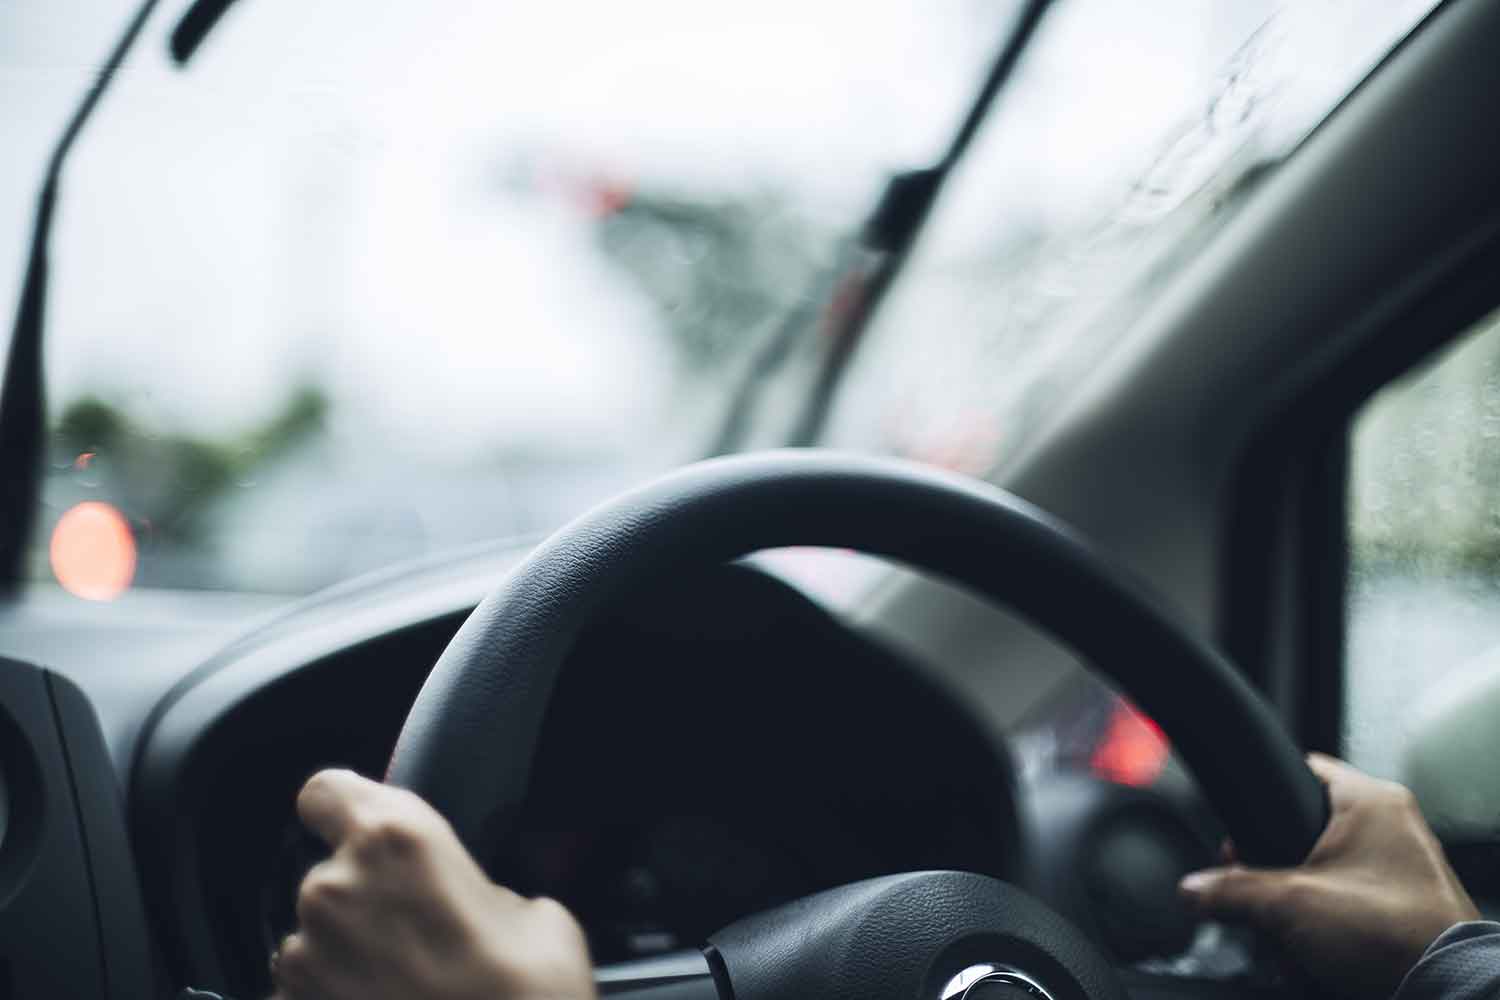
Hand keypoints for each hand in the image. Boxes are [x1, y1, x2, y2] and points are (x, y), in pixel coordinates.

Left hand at [270, 769, 595, 999]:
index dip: (343, 810)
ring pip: (315, 936)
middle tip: (419, 934)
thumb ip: (482, 889)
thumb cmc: (529, 995)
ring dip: (349, 952)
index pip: (324, 790)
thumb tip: (471, 903)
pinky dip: (339, 996)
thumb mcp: (537, 914)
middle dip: (365, 898)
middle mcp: (336, 889)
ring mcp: (307, 959)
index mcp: (396, 839)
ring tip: (407, 982)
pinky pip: (307, 990)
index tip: (362, 828)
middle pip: (328, 871)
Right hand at [1178, 753, 1477, 998]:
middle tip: (1261, 888)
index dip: (1264, 794)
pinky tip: (1310, 949)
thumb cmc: (1392, 934)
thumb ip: (1231, 891)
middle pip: (1308, 828)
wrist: (1443, 988)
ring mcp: (1403, 865)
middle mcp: (1394, 825)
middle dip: (1275, 867)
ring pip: (1326, 868)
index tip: (1241, 824)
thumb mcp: (1289, 904)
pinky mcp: (1406, 903)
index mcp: (1372, 801)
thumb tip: (1195, 889)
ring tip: (1285, 928)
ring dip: (1298, 900)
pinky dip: (1325, 921)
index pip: (1303, 767)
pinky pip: (1349, 899)